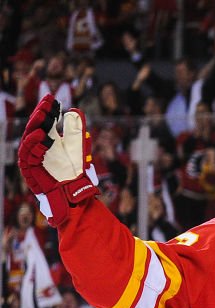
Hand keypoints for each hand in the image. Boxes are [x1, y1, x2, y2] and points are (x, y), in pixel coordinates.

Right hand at [17, 94, 98, 226]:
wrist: (72, 192)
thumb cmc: (73, 171)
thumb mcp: (76, 148)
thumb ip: (75, 131)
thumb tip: (75, 111)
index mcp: (47, 140)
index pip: (45, 121)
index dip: (47, 110)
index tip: (53, 98)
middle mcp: (37, 147)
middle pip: (35, 127)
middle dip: (41, 114)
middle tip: (47, 102)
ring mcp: (32, 157)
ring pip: (29, 139)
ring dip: (36, 126)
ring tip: (45, 115)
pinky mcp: (29, 169)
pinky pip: (29, 154)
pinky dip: (35, 144)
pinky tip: (43, 135)